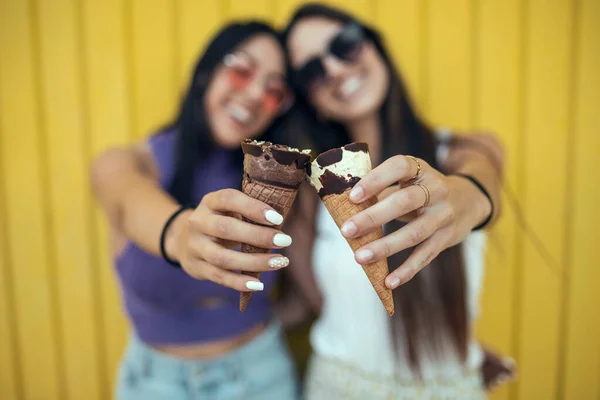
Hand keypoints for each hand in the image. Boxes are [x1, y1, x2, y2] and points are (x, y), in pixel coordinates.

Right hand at [167, 189, 292, 291]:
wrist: (183, 239)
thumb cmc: (220, 220)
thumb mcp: (228, 209)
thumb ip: (249, 212)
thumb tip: (280, 224)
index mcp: (209, 202)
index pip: (229, 199)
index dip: (253, 208)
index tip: (278, 219)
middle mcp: (198, 222)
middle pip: (226, 229)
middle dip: (258, 236)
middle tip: (285, 241)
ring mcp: (195, 246)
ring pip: (223, 258)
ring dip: (254, 262)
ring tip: (279, 262)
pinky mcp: (197, 267)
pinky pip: (219, 277)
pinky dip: (239, 283)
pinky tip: (259, 284)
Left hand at [339, 155, 491, 288]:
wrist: (468, 201)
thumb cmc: (421, 190)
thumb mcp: (408, 181)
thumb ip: (381, 191)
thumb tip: (344, 209)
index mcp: (420, 170)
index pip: (399, 166)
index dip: (376, 180)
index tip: (352, 196)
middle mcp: (436, 190)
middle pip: (405, 202)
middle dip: (373, 217)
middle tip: (346, 231)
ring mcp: (443, 215)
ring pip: (414, 233)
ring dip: (385, 247)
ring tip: (359, 257)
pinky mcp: (447, 238)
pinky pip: (425, 256)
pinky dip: (406, 270)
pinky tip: (388, 282)